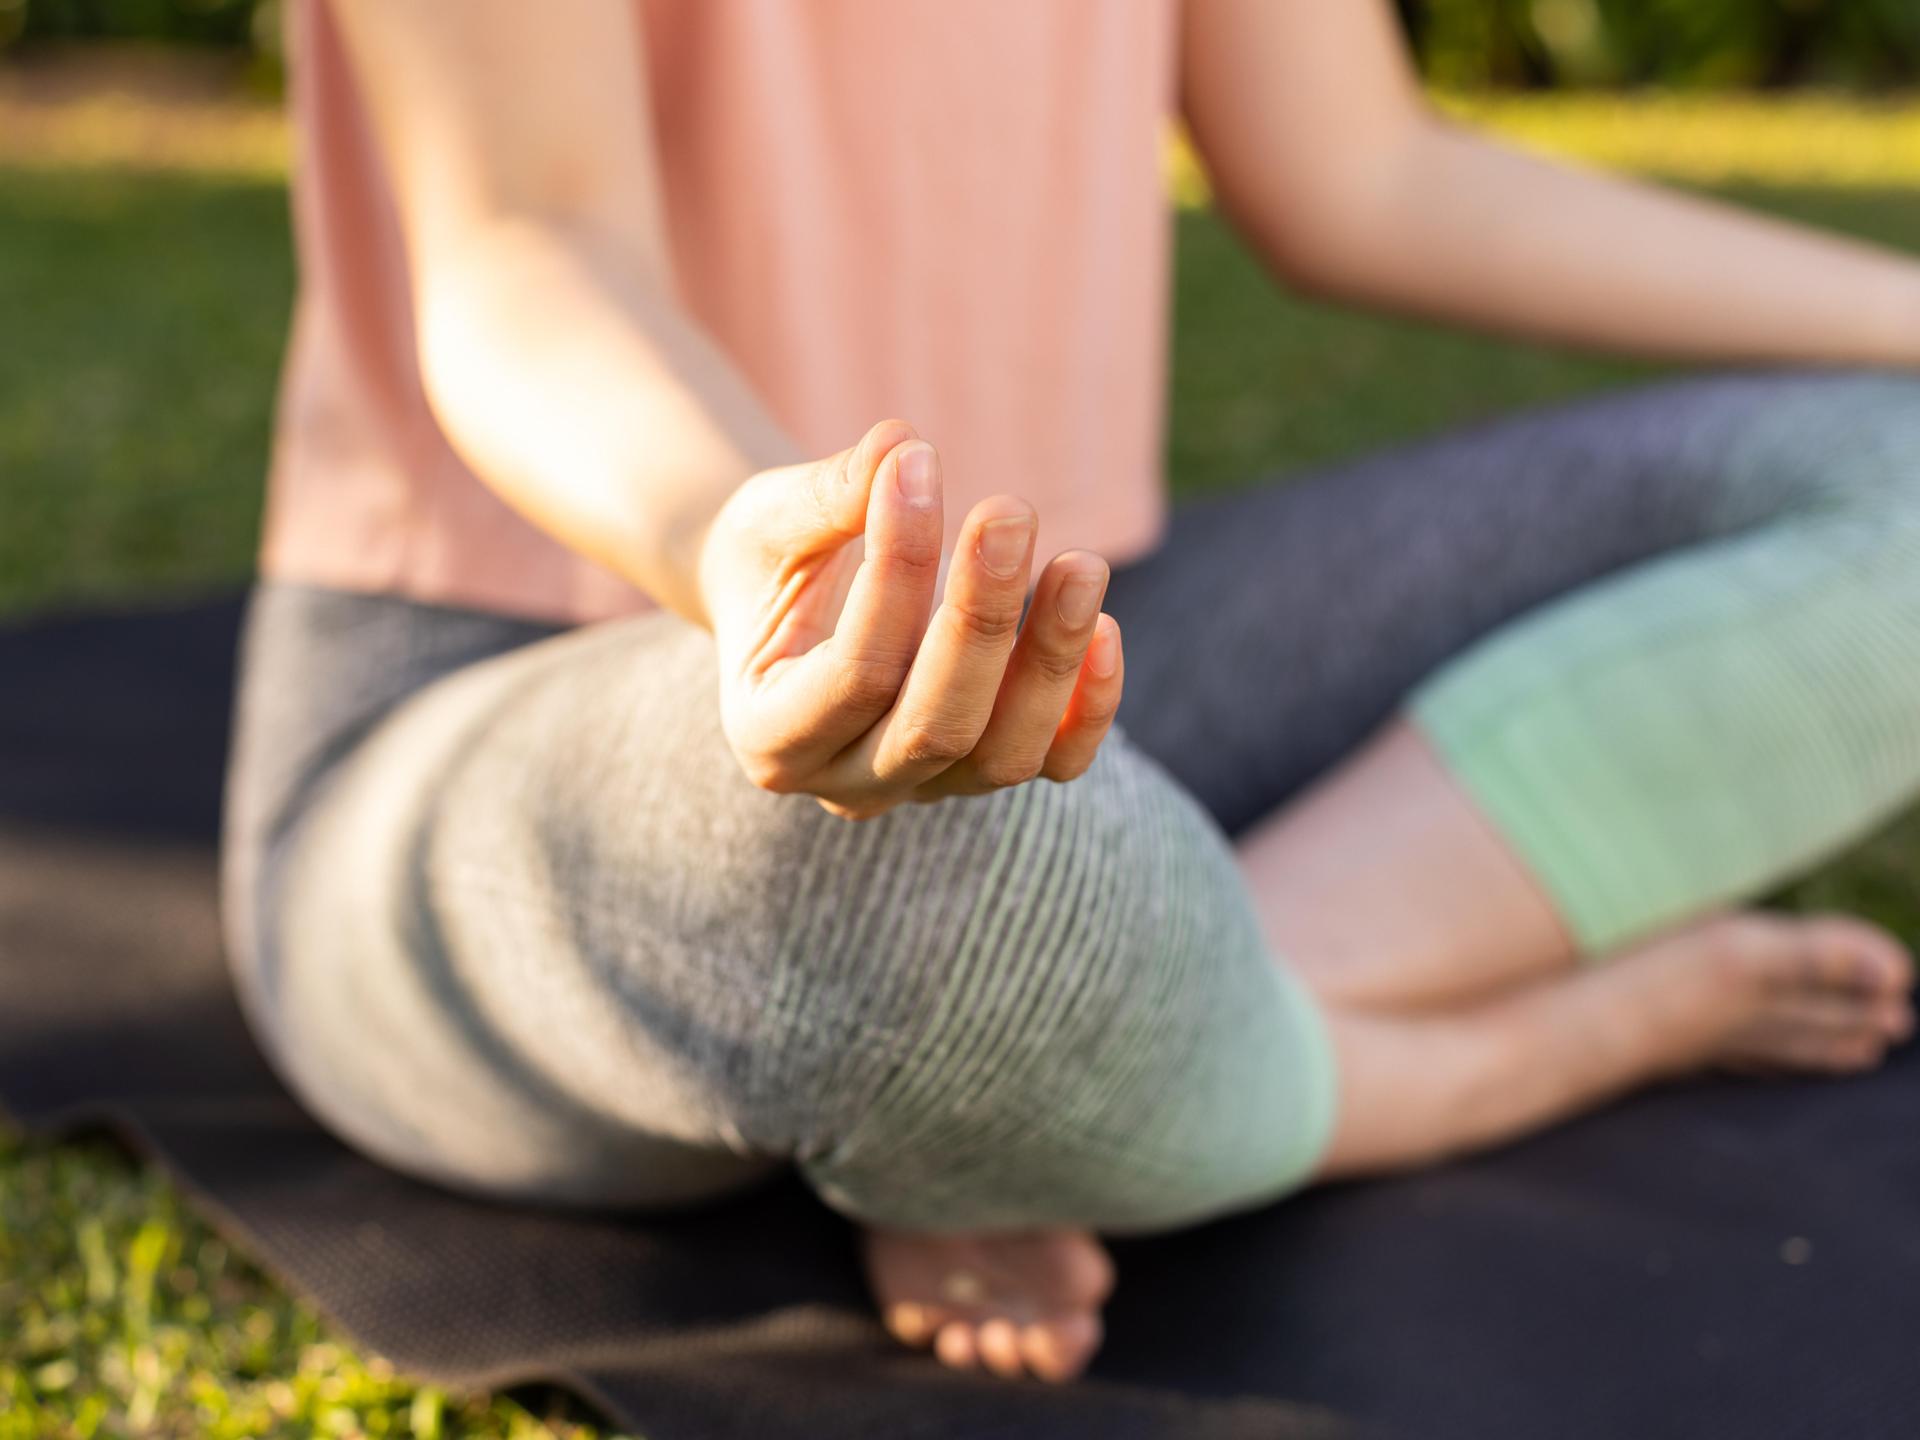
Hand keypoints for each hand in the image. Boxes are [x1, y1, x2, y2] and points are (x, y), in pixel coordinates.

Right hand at [696, 420, 1123, 818]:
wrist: (782, 606)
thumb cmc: (766, 560)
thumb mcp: (772, 521)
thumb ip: (830, 495)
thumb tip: (900, 447)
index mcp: (768, 736)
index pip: (854, 673)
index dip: (898, 573)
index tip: (921, 465)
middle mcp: (844, 784)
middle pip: (936, 727)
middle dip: (981, 620)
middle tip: (1011, 512)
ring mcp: (920, 788)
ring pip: (1004, 755)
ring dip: (1050, 658)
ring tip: (1082, 564)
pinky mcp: (981, 772)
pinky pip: (1055, 764)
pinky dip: (1090, 709)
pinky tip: (1107, 629)